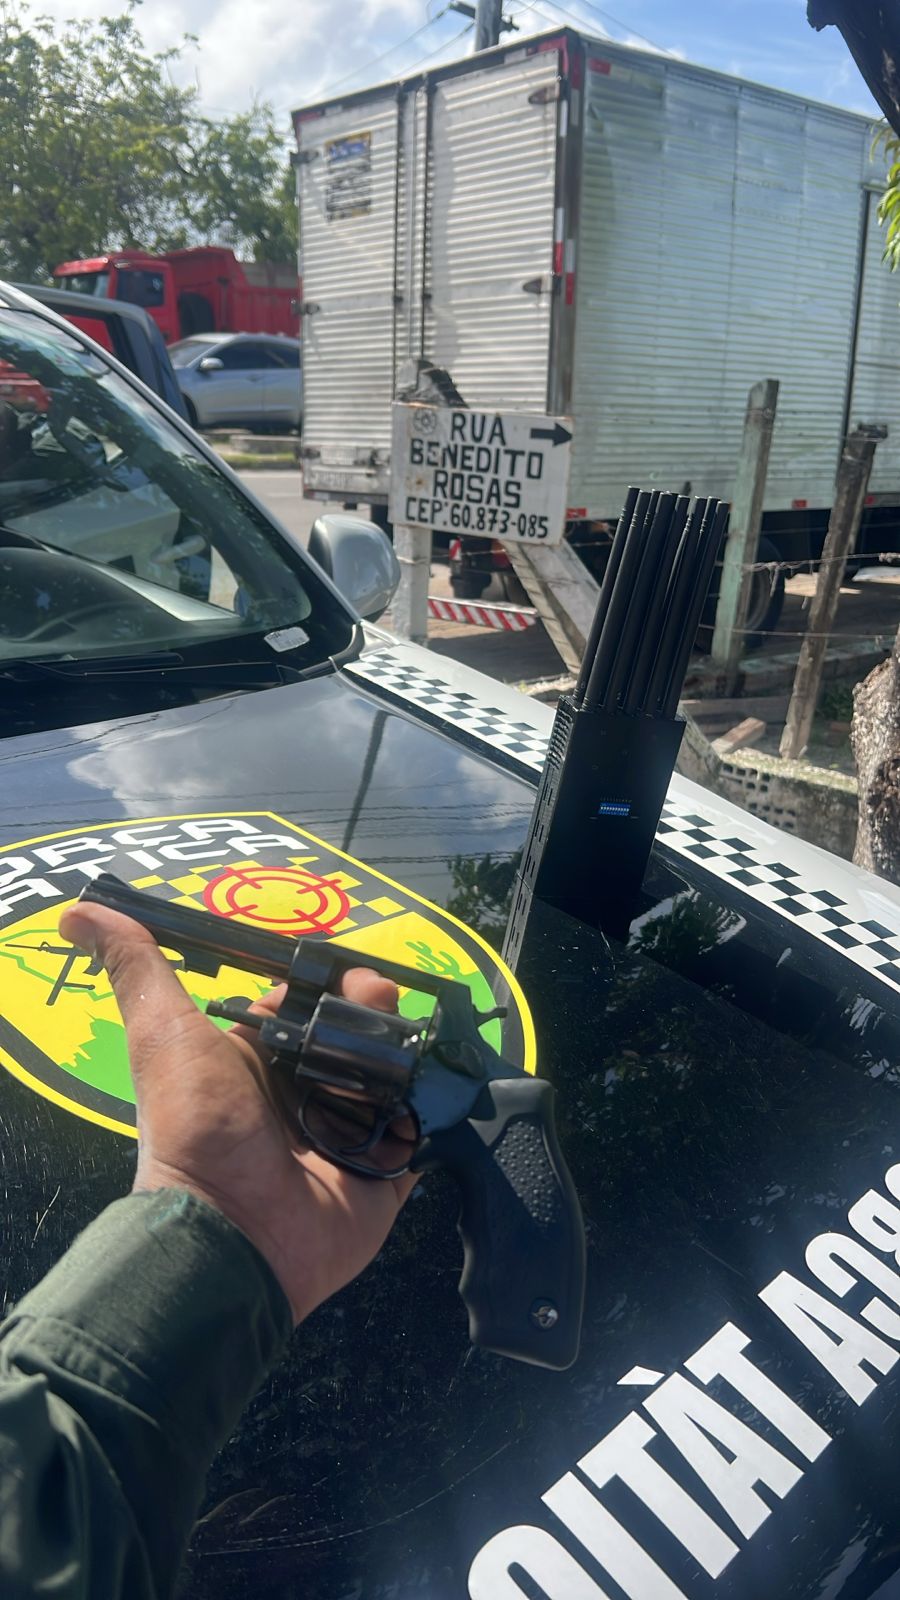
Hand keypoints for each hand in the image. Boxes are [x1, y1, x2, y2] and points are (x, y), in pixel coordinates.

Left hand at [59, 902, 417, 1324]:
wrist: (231, 1229)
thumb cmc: (197, 1125)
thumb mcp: (163, 1033)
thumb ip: (137, 968)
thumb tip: (77, 910)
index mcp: (259, 1062)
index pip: (308, 1007)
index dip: (331, 983)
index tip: (348, 973)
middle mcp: (303, 1096)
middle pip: (357, 1038)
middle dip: (376, 1012)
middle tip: (380, 1004)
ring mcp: (346, 1138)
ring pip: (392, 1079)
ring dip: (404, 1055)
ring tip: (405, 1047)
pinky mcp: (382, 1176)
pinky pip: (417, 1135)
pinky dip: (426, 1112)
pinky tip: (428, 1087)